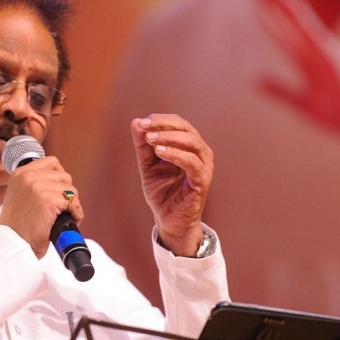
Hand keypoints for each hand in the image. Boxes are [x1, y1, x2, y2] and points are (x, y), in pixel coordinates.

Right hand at [0, 156, 82, 258]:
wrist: (12, 245)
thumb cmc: (17, 228)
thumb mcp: (20, 197)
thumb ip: (33, 186)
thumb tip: (58, 183)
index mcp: (20, 174)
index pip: (51, 162)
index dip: (60, 177)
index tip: (59, 192)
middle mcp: (28, 176)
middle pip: (64, 176)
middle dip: (66, 194)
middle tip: (61, 209)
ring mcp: (38, 187)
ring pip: (71, 189)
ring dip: (72, 204)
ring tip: (63, 217)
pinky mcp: (49, 200)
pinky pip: (73, 202)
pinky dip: (76, 214)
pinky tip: (69, 222)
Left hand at [131, 114, 212, 255]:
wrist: (168, 219)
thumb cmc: (162, 191)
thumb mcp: (147, 164)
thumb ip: (142, 145)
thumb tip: (136, 122)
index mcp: (188, 146)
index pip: (179, 124)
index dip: (161, 120)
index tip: (142, 123)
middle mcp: (200, 153)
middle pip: (187, 129)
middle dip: (164, 125)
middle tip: (146, 127)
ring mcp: (203, 166)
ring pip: (192, 142)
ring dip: (170, 137)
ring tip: (151, 139)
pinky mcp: (202, 181)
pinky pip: (192, 163)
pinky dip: (176, 154)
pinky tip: (160, 152)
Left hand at [258, 0, 339, 135]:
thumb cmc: (335, 112)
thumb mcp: (300, 102)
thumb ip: (279, 91)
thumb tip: (254, 80)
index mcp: (310, 64)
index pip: (290, 39)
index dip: (276, 23)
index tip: (261, 8)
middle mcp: (318, 57)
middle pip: (298, 29)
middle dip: (285, 10)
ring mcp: (327, 60)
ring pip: (306, 33)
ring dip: (294, 15)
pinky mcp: (336, 67)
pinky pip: (321, 49)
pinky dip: (310, 35)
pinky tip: (300, 23)